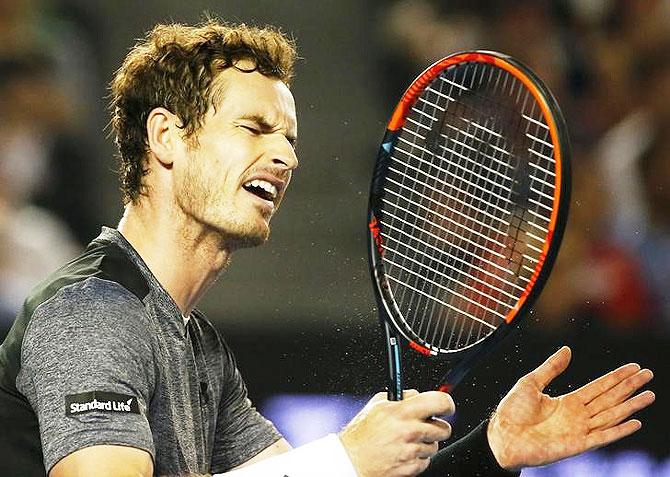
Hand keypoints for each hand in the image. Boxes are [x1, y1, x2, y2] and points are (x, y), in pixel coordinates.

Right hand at [339, 390, 453, 476]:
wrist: (351, 460)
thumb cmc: (361, 433)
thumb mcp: (378, 404)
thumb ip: (402, 397)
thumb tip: (419, 395)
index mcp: (403, 411)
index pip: (440, 402)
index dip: (447, 403)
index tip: (446, 407)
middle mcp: (411, 431)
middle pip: (444, 428)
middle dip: (437, 427)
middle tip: (425, 426)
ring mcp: (412, 451)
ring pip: (435, 446)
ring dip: (425, 443)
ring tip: (406, 441)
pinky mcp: (412, 467)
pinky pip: (426, 460)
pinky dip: (417, 457)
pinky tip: (402, 452)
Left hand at [487, 346, 654, 470]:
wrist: (502, 436)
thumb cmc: (512, 412)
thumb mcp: (531, 382)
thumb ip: (551, 368)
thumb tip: (567, 349)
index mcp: (568, 402)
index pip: (599, 387)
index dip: (616, 377)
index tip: (633, 368)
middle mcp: (578, 416)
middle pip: (610, 398)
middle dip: (629, 386)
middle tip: (648, 374)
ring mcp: (579, 430)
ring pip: (611, 415)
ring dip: (631, 405)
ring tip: (649, 394)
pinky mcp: (577, 445)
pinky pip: (602, 436)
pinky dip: (619, 430)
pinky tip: (635, 421)